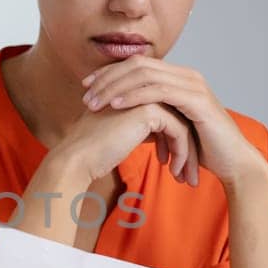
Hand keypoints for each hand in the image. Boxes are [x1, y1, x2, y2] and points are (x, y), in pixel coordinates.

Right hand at [51, 101, 197, 186]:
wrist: (78, 158)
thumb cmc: (93, 151)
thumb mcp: (120, 133)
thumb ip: (139, 127)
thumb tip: (160, 136)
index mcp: (134, 92)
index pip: (168, 114)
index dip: (175, 140)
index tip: (178, 164)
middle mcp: (141, 90)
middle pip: (178, 117)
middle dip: (187, 148)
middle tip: (189, 173)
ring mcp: (146, 97)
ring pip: (181, 124)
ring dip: (187, 154)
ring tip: (185, 178)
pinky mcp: (150, 110)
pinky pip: (178, 131)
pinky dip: (180, 153)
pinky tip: (175, 171)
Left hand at [81, 57, 267, 187]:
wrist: (232, 163)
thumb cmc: (201, 149)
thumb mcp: (170, 127)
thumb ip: (151, 114)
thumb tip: (121, 115)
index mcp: (178, 78)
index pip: (137, 65)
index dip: (109, 73)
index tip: (85, 86)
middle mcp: (186, 75)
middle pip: (138, 64)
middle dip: (108, 78)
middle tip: (85, 94)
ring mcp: (193, 85)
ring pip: (145, 75)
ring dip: (116, 87)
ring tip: (95, 102)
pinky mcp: (197, 100)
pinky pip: (159, 91)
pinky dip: (135, 96)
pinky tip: (116, 106)